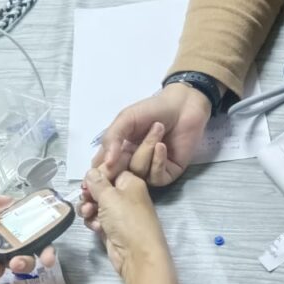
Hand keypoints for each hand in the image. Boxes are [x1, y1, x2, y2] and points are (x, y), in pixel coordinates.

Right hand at [83, 168, 171, 282]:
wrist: (137, 254)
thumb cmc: (126, 219)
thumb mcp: (109, 195)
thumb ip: (96, 182)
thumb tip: (91, 172)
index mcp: (130, 182)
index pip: (110, 170)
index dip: (96, 175)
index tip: (86, 181)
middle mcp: (124, 196)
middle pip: (100, 188)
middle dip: (90, 193)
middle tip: (86, 198)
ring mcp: (117, 213)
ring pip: (95, 204)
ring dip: (88, 208)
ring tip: (88, 214)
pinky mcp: (111, 228)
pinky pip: (96, 219)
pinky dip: (93, 221)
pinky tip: (96, 227)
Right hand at [92, 83, 211, 184]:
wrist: (182, 106)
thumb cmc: (152, 109)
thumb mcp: (125, 119)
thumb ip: (112, 138)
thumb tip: (106, 163)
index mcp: (118, 151)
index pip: (104, 168)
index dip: (101, 170)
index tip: (101, 166)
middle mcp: (132, 164)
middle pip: (119, 175)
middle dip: (122, 163)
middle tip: (127, 149)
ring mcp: (150, 170)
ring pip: (138, 174)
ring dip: (146, 152)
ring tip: (157, 130)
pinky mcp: (168, 174)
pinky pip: (156, 177)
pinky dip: (157, 161)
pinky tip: (162, 145)